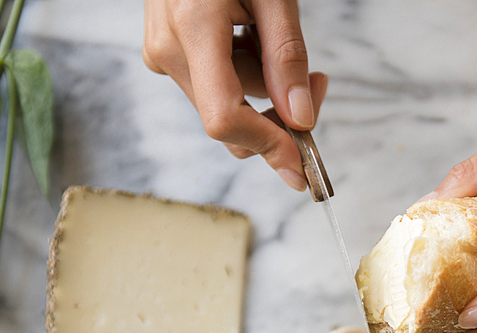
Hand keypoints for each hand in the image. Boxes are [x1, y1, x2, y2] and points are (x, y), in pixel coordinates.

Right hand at [142, 0, 326, 190]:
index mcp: (193, 27)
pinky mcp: (164, 55)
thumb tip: (300, 120)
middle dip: (278, 115)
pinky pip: (213, 87)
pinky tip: (251, 43)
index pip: (224, 117)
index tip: (301, 162)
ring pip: (224, 105)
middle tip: (316, 84)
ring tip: (280, 45)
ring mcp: (160, 54)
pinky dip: (243, 77)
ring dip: (263, 90)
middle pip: (229, 119)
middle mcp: (167, 49)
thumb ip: (287, 57)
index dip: (266, 145)